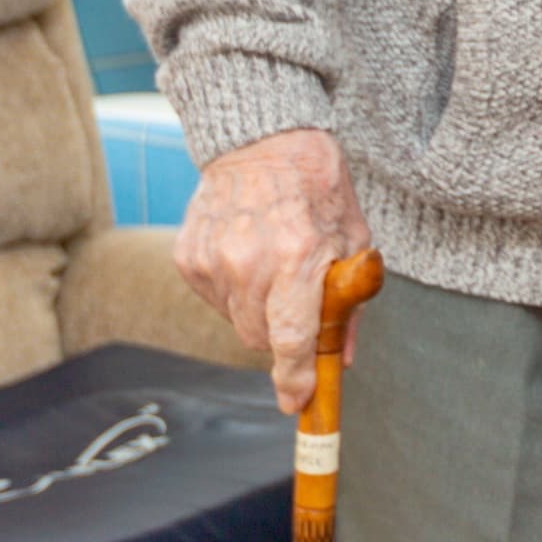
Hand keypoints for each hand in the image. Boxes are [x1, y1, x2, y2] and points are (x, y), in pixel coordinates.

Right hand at [173, 126, 373, 412]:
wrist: (262, 140)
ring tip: (274, 268)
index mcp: (296, 257)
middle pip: (261, 339)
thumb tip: (343, 358)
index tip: (297, 401)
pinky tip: (248, 255)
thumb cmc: (317, 187)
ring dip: (259, 313)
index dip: (294, 378)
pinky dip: (234, 291)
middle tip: (298, 306)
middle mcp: (248, 262)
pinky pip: (215, 300)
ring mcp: (212, 259)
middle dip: (284, 338)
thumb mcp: (353, 238)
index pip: (291, 339)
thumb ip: (350, 301)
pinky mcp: (188, 256)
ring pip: (237, 323)